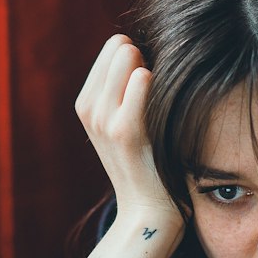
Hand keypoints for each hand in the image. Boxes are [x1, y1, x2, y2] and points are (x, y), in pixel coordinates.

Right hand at [73, 35, 184, 257]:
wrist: (149, 211)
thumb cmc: (149, 160)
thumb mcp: (125, 121)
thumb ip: (127, 85)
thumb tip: (143, 45)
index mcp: (86, 103)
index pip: (114, 47)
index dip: (141, 57)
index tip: (157, 83)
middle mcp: (89, 108)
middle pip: (120, 46)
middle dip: (147, 57)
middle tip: (165, 91)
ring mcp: (104, 119)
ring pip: (128, 57)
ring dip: (155, 68)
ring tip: (169, 101)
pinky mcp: (125, 130)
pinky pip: (142, 80)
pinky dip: (159, 82)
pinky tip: (170, 102)